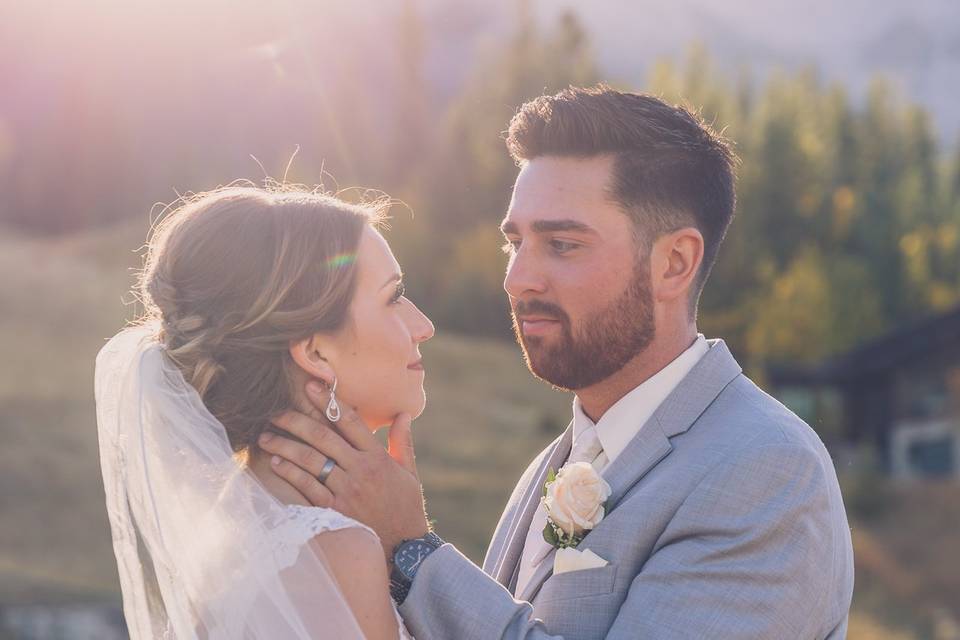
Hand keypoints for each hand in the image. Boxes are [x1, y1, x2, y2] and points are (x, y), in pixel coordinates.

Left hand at [259, 381, 430, 558]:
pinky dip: (290, 473)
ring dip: (285, 445)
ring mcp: (345, 491)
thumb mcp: (409, 472)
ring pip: (310, 460)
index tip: (310, 387)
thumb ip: (402, 441)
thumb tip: (404, 413)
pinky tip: (276, 462)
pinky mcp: (334, 511)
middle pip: (323, 437)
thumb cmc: (406, 507)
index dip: (328, 402)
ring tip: (266, 435)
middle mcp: (360, 470)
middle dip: (296, 420)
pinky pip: (307, 487)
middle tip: (276, 411)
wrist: (403, 548)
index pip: (349, 421)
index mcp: (377, 457)